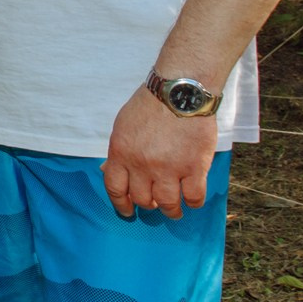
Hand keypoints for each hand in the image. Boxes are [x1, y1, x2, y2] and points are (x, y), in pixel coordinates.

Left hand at [101, 88, 215, 220]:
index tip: (127, 211)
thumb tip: (108, 171)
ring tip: (175, 210)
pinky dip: (193, 202)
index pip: (116, 189)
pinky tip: (193, 200)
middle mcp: (142, 165)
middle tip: (156, 204)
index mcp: (121, 153)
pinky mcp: (194, 167)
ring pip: (167, 203)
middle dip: (148, 205)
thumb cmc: (151, 104)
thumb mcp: (123, 125)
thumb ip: (118, 151)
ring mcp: (169, 168)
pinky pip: (194, 196)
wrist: (181, 90)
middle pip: (143, 199)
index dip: (121, 204)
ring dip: (171, 210)